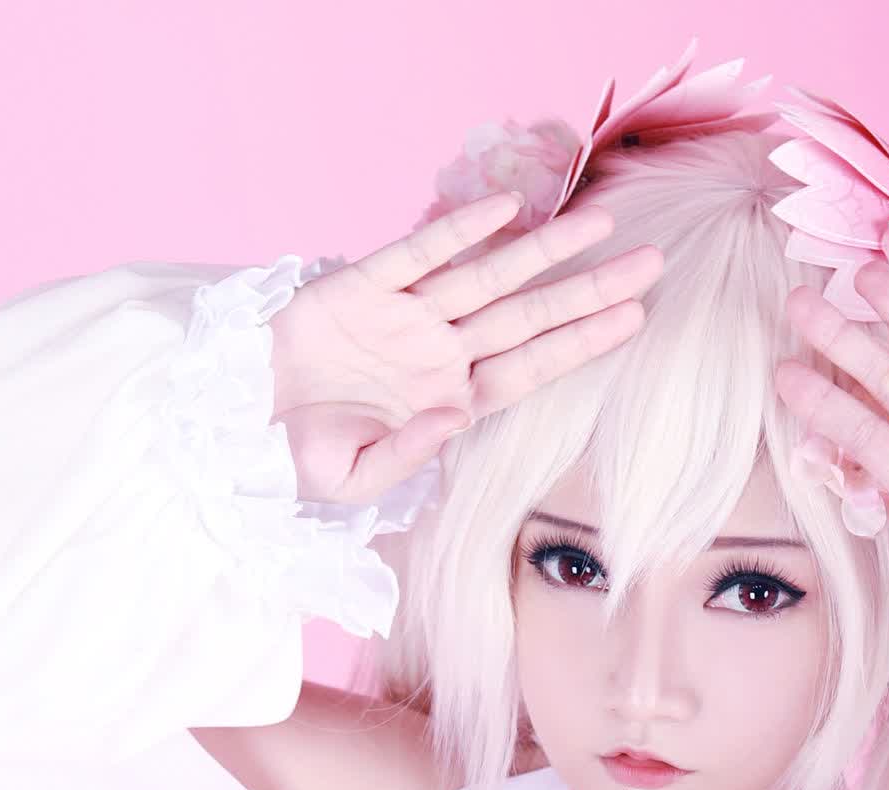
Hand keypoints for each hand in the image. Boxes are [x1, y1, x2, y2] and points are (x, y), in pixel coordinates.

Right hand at [268, 192, 662, 506]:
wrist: (235, 425)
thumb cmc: (297, 459)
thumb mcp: (353, 480)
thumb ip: (409, 454)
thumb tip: (454, 414)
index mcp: (447, 401)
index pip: (531, 368)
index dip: (583, 343)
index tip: (636, 321)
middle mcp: (439, 354)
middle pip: (529, 317)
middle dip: (589, 291)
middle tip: (653, 264)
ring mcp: (405, 317)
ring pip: (489, 277)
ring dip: (544, 252)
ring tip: (602, 225)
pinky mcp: (361, 286)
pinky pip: (417, 253)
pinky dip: (458, 231)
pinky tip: (505, 210)